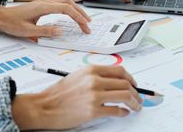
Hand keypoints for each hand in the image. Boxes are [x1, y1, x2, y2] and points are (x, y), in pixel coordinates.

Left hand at [0, 0, 90, 37]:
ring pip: (65, 2)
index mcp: (42, 7)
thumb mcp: (28, 31)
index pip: (66, 9)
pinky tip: (71, 17)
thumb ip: (45, 32)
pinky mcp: (42, 5)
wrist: (0, 17)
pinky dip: (68, 10)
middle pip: (68, 3)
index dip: (77, 17)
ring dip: (75, 10)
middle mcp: (44, 2)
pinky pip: (59, 5)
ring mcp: (43, 2)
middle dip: (80, 13)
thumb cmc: (11, 23)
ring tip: (83, 20)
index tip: (84, 26)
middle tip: (88, 25)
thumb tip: (60, 32)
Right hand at [12, 65, 141, 129]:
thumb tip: (113, 81)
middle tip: (138, 98)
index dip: (131, 79)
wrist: (44, 106)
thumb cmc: (58, 93)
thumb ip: (95, 76)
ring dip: (134, 102)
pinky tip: (124, 113)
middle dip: (136, 92)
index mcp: (91, 70)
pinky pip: (116, 111)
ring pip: (124, 96)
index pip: (120, 71)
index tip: (134, 84)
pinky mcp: (93, 111)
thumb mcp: (77, 76)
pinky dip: (124, 112)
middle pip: (125, 83)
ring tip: (136, 106)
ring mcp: (94, 95)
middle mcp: (94, 80)